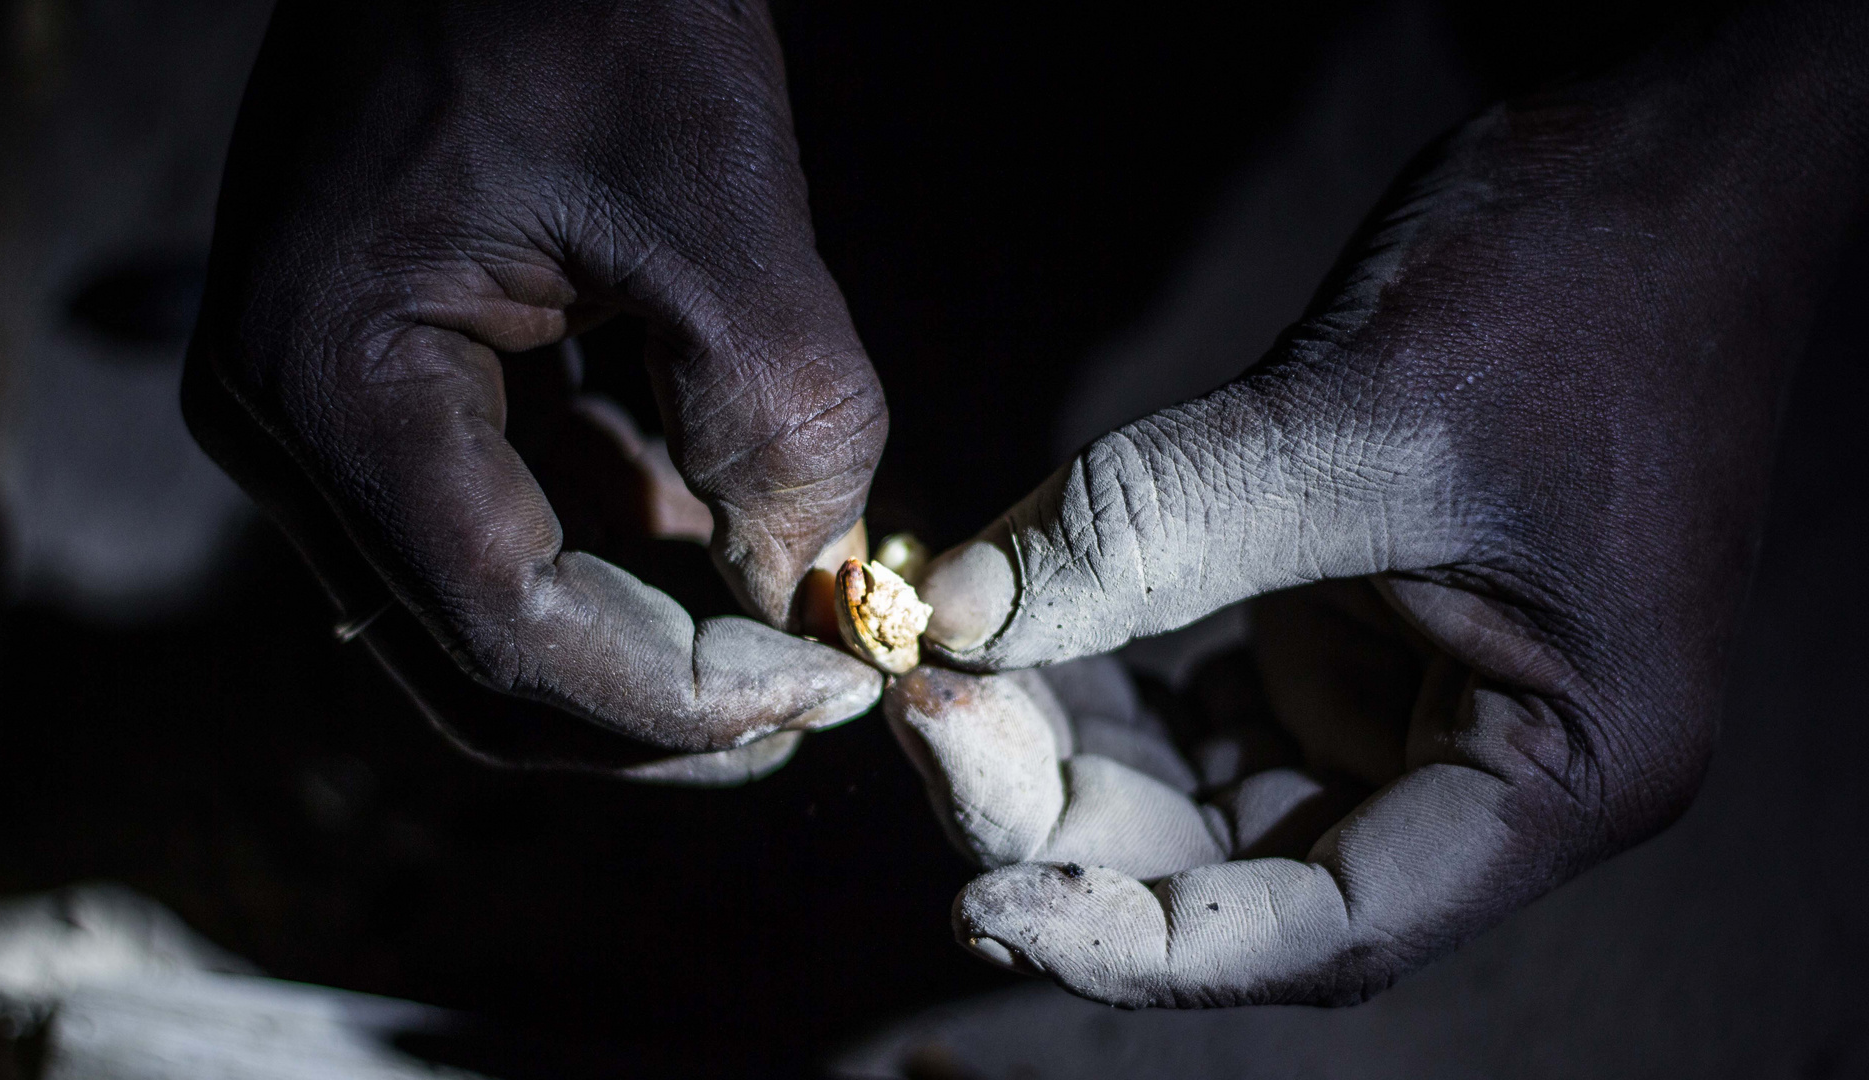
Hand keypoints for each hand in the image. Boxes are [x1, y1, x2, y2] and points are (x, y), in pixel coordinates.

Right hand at [183, 0, 886, 778]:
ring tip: (800, 620)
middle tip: (813, 704)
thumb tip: (816, 591)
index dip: (682, 696)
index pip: (508, 624)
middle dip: (661, 705)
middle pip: (483, 657)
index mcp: (332, 379)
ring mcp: (338, 413)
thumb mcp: (717, 201)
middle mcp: (297, 423)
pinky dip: (632, 548)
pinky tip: (735, 527)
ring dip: (655, 635)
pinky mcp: (401, 387)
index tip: (832, 690)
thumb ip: (780, 415)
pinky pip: (515, 522)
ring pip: (500, 609)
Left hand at [890, 3, 1868, 1004]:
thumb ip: (1157, 529)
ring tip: (940, 657)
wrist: (1666, 170)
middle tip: (925, 706)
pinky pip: (1190, 692)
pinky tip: (998, 618)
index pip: (1323, 928)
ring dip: (1059, 741)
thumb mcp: (1366, 420)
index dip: (1138, 939)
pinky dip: (1090, 666)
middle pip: (1230, 860)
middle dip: (1062, 807)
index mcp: (1557, 771)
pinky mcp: (1343, 624)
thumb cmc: (1587, 285)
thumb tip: (954, 611)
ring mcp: (1404, 697)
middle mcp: (1479, 765)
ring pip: (1192, 786)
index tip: (979, 906)